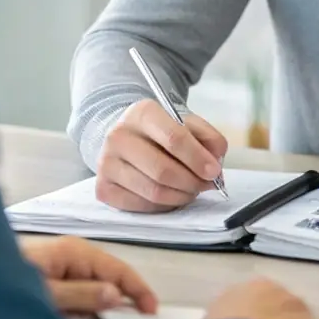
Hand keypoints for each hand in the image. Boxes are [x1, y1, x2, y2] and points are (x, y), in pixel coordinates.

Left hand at [20, 235, 157, 314]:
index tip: (151, 310)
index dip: (137, 289)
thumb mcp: (47, 292)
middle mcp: (72, 254)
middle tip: (139, 318)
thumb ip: (81, 295)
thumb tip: (114, 295)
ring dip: (105, 300)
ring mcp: (63, 264)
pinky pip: (81, 288)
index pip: (118, 269)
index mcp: (74, 251)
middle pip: (110, 275)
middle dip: (124, 295)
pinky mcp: (53, 275)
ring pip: (95, 283)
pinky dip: (89, 302)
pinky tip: (89, 314)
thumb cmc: (5, 278)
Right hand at [95, 99, 228, 212]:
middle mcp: (118, 136)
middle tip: (206, 185)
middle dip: (191, 182)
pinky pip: (140, 206)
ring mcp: (106, 163)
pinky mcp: (103, 188)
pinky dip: (163, 205)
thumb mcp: (186, 122)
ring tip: (191, 190)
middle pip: (162, 170)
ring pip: (153, 192)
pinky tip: (171, 195)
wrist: (126, 136)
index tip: (214, 171)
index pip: (173, 138)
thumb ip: (207, 137)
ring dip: (180, 196)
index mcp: (142, 113)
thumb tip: (216, 162)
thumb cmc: (161, 131)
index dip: (197, 158)